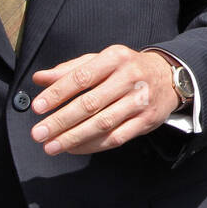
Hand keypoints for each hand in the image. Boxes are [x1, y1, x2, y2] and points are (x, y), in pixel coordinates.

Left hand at [30, 45, 177, 154]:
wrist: (169, 77)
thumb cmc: (126, 68)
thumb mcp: (101, 60)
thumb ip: (70, 69)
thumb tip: (39, 78)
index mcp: (115, 58)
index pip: (82, 77)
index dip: (58, 93)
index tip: (37, 107)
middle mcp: (130, 78)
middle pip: (90, 103)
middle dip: (61, 121)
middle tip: (38, 133)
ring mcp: (140, 101)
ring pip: (103, 123)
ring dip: (74, 137)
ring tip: (52, 146)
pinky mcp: (147, 121)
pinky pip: (116, 138)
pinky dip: (93, 145)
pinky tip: (74, 148)